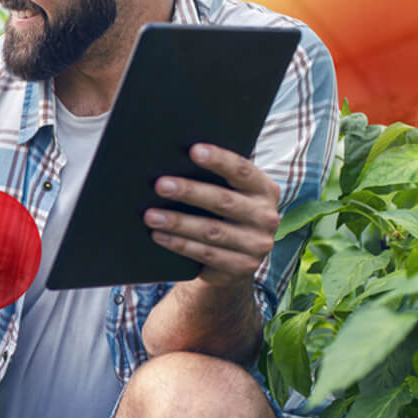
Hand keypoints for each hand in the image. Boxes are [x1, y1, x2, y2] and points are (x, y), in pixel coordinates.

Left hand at [143, 143, 280, 286]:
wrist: (237, 258)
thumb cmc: (225, 214)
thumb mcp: (231, 193)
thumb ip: (216, 179)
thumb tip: (175, 160)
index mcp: (265, 189)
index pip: (242, 170)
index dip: (219, 160)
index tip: (194, 150)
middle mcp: (267, 216)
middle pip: (223, 201)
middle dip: (189, 192)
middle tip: (160, 185)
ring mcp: (257, 245)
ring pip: (211, 231)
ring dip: (177, 222)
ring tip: (150, 215)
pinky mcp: (243, 267)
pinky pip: (206, 254)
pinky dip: (179, 244)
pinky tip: (159, 235)